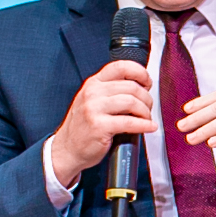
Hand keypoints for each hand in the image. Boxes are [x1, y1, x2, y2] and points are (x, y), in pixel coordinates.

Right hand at [48, 58, 156, 183]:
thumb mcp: (92, 101)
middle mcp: (92, 93)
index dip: (140, 72)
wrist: (67, 149)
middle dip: (146, 98)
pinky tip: (149, 127)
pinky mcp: (99, 126)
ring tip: (146, 119)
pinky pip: (130, 122)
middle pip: (131, 86)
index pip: (120, 67)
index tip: (147, 83)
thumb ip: (111, 92)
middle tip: (148, 108)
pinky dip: (144, 125)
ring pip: (132, 102)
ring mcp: (94, 109)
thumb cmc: (83, 127)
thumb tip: (140, 88)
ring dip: (145, 111)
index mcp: (93, 83)